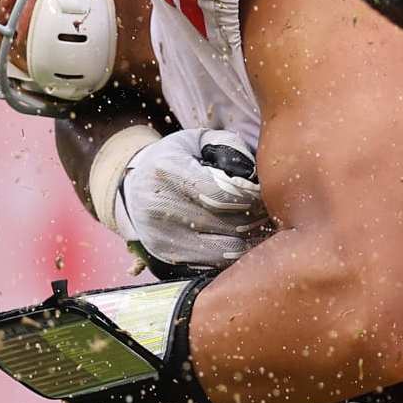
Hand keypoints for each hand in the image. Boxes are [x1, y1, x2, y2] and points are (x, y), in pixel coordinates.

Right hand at [118, 128, 273, 268]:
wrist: (133, 185)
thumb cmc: (175, 158)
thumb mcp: (197, 140)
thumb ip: (229, 146)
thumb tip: (255, 173)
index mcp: (168, 171)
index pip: (221, 194)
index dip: (250, 196)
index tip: (264, 193)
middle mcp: (161, 206)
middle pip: (226, 222)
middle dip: (255, 217)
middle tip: (270, 211)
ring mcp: (163, 235)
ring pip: (224, 248)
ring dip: (248, 239)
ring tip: (259, 226)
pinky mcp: (167, 254)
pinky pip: (212, 262)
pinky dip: (232, 253)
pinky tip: (242, 239)